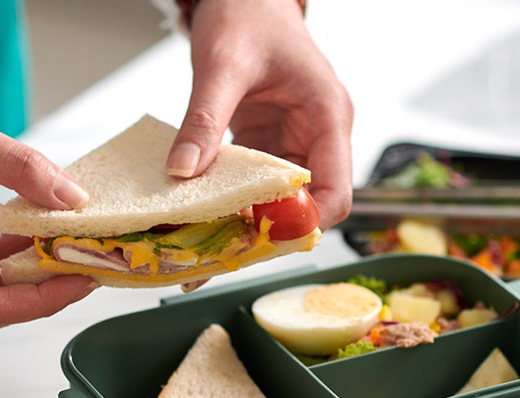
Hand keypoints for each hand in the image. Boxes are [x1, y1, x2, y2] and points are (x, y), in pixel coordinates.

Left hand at [166, 0, 353, 228]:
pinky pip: (257, 185)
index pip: (337, 192)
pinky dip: (234, 203)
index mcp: (327, 116)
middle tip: (223, 251)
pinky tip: (203, 217)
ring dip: (249, 223)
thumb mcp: (222, 65)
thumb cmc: (247, 14)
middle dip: (271, 231)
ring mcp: (295, 143)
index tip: (262, 235)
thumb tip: (183, 171)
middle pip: (310, 206)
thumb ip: (204, 120)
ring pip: (282, 201)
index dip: (306, 221)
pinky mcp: (269, 145)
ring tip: (208, 244)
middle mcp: (319, 137)